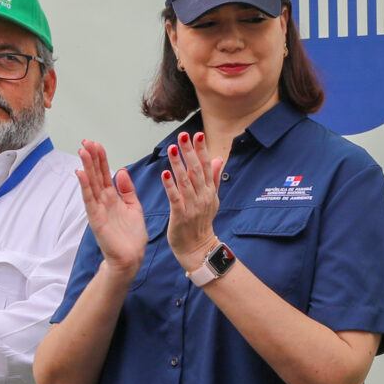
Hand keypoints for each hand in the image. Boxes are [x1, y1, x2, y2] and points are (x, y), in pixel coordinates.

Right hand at [74, 139, 147, 275]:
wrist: (130, 258)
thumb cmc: (131, 236)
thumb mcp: (134, 207)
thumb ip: (127, 190)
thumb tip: (121, 170)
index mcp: (113, 197)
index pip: (105, 173)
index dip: (101, 158)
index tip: (96, 144)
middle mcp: (103, 201)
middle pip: (96, 175)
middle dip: (91, 158)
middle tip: (86, 142)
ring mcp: (98, 209)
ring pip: (91, 184)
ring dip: (86, 167)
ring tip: (82, 152)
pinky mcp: (96, 219)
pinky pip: (89, 200)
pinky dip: (85, 187)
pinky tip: (80, 174)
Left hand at [160, 132, 223, 271]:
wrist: (198, 248)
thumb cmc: (201, 223)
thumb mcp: (212, 199)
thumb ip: (214, 178)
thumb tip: (218, 158)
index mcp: (210, 191)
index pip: (206, 167)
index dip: (201, 150)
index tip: (197, 135)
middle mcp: (203, 197)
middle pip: (197, 171)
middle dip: (190, 152)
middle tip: (183, 135)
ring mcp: (192, 207)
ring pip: (185, 182)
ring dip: (179, 164)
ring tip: (172, 149)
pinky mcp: (181, 216)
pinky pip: (175, 198)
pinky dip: (170, 186)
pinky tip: (165, 174)